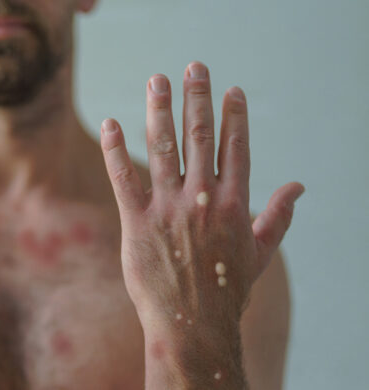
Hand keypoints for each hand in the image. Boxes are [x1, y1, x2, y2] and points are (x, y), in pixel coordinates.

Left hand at [100, 62, 302, 386]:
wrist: (194, 325)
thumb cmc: (228, 291)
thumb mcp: (261, 253)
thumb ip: (278, 216)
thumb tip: (298, 185)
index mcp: (234, 204)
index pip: (235, 148)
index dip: (233, 116)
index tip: (231, 90)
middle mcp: (202, 200)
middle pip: (199, 137)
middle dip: (197, 99)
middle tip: (194, 67)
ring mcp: (168, 209)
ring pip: (161, 148)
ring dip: (158, 110)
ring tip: (156, 81)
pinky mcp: (137, 223)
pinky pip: (124, 178)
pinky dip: (115, 149)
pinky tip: (111, 123)